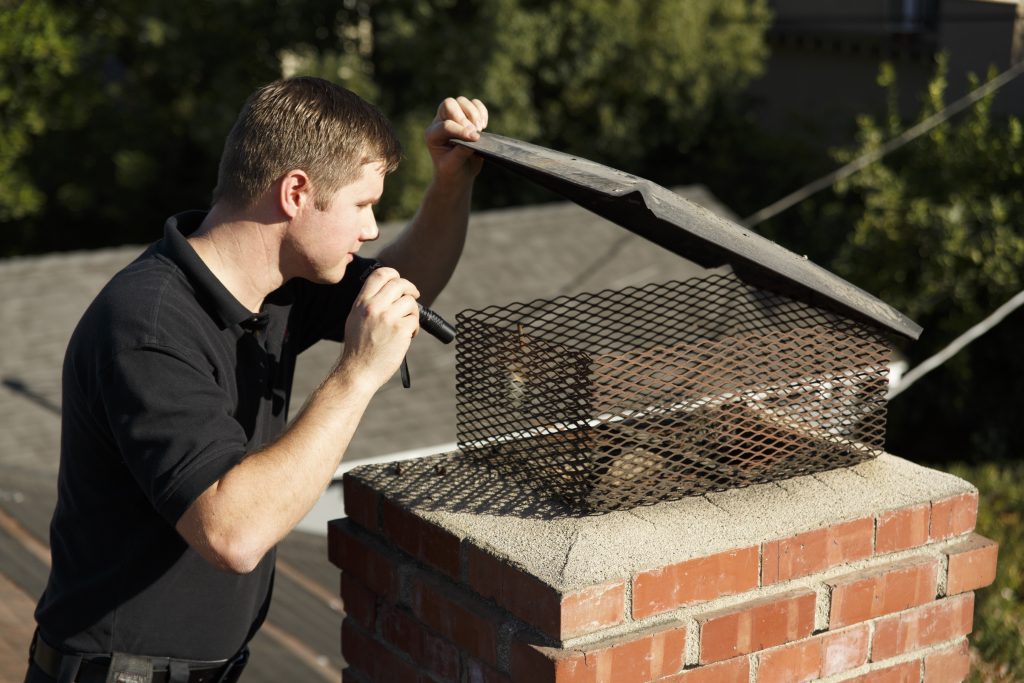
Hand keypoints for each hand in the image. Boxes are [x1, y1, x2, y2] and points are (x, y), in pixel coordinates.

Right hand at [340, 267, 419, 389]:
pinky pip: (415, 319)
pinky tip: (408, 337)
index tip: (400, 282)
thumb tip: (389, 291)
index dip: (394, 274)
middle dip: (410, 289)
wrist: (358, 372)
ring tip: (406, 326)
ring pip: (410, 302)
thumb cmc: (359, 349)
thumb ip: (370, 303)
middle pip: (400, 283)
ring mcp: (387, 317)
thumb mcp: (356, 319)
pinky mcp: (400, 330)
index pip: (380, 274)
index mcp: (361, 303)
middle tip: (414, 296)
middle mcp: (373, 306)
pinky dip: (415, 328)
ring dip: (413, 312)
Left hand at [424, 96, 488, 182]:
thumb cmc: (452, 171)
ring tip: (480, 129)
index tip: (475, 138)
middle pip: (449, 104)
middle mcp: (440, 122)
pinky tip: (484, 126)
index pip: (446, 125)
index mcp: (432, 134)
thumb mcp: (452, 166)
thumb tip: (474, 139)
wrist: (458, 174)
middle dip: (464, 116)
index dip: (461, 130)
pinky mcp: (467, 117)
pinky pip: (474, 104)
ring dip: (474, 113)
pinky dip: (481, 111)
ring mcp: (453, 118)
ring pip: (461, 101)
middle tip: (476, 131)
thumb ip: (460, 152)